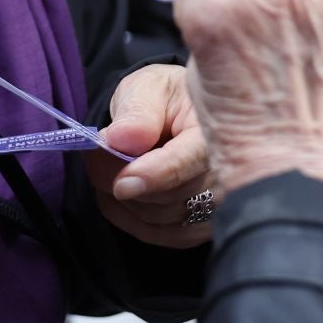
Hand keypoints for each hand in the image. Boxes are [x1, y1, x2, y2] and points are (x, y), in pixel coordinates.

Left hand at [86, 64, 215, 247]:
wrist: (179, 115)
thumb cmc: (164, 98)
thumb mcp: (148, 88)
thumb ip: (137, 112)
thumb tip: (121, 140)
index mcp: (219, 130)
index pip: (190, 163)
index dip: (154, 176)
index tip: (122, 183)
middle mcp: (229, 174)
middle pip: (171, 198)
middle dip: (124, 181)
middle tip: (94, 153)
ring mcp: (219, 205)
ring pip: (161, 220)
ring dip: (123, 199)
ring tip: (106, 166)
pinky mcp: (202, 225)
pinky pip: (160, 234)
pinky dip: (129, 217)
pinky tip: (117, 192)